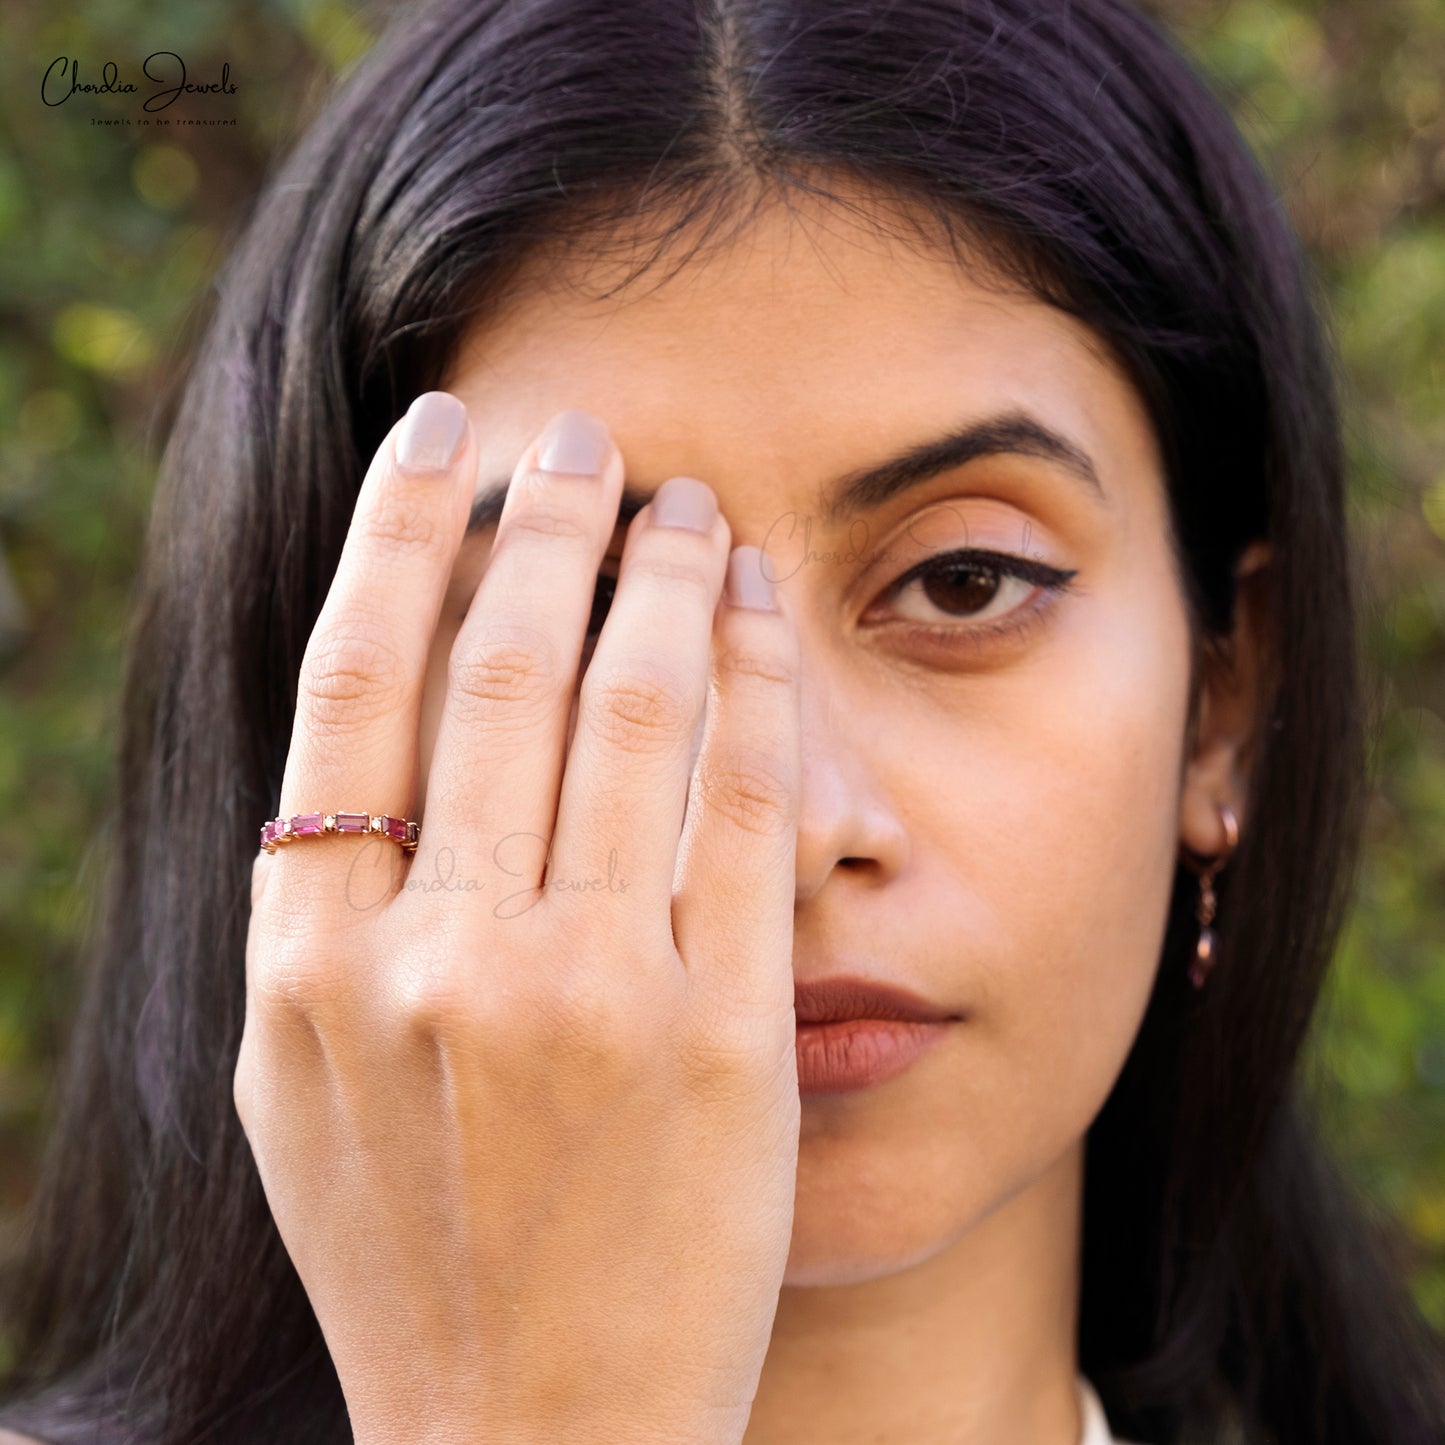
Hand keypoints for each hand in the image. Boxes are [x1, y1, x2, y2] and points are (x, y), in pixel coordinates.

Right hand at [235, 396, 801, 1444]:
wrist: (535, 1433)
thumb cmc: (416, 1251)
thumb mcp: (305, 1085)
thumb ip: (321, 910)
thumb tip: (370, 719)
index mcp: (313, 964)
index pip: (351, 682)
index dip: (398, 535)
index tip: (441, 437)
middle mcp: (442, 958)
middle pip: (496, 669)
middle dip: (543, 518)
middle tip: (578, 428)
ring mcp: (587, 992)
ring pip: (627, 711)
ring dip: (656, 572)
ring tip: (678, 496)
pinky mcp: (723, 1030)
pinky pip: (742, 804)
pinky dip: (752, 679)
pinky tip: (755, 600)